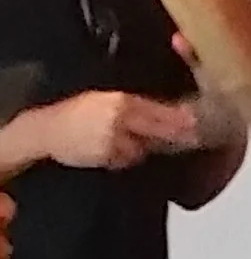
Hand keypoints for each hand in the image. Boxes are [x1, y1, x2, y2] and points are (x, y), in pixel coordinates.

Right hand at [14, 90, 200, 173]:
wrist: (47, 129)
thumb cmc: (76, 113)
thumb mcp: (103, 99)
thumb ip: (133, 105)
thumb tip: (162, 111)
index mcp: (120, 101)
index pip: (157, 110)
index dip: (178, 118)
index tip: (196, 121)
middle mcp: (119, 119)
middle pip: (158, 129)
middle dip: (177, 134)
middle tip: (194, 137)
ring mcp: (113, 140)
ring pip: (143, 148)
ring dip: (147, 147)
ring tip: (135, 142)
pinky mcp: (106, 157)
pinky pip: (127, 159)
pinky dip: (128, 157)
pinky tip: (119, 151)